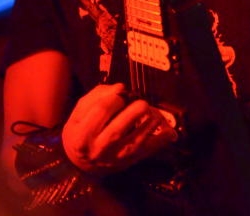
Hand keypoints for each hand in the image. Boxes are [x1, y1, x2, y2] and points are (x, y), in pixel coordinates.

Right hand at [62, 83, 176, 174]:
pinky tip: (170, 131)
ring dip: (149, 121)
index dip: (114, 96)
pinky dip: (162, 140)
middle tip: (139, 100)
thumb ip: (98, 95)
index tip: (121, 91)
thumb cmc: (79, 131)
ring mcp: (116, 157)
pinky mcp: (130, 161)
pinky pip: (148, 151)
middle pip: (118, 128)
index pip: (101, 111)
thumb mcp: (80, 111)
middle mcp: (99, 149)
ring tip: (151, 110)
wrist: (80, 164)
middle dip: (132, 109)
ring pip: (136, 141)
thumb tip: (121, 87)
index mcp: (83, 135)